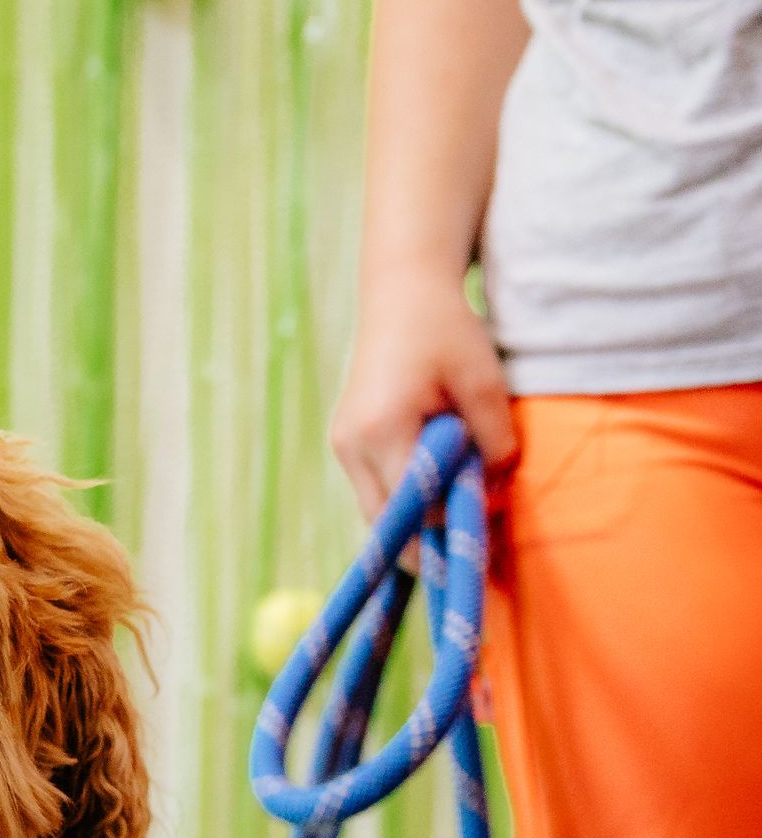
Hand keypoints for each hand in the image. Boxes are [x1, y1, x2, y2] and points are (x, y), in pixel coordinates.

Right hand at [331, 267, 515, 519]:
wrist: (402, 293)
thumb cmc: (446, 331)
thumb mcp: (485, 384)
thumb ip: (495, 445)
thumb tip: (496, 498)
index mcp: (382, 430)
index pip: (415, 511)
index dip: (453, 527)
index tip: (489, 524)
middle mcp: (350, 446)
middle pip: (387, 527)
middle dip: (429, 543)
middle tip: (473, 543)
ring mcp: (342, 447)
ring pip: (377, 516)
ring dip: (415, 524)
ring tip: (457, 514)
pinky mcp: (345, 444)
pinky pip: (374, 493)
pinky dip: (404, 502)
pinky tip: (436, 490)